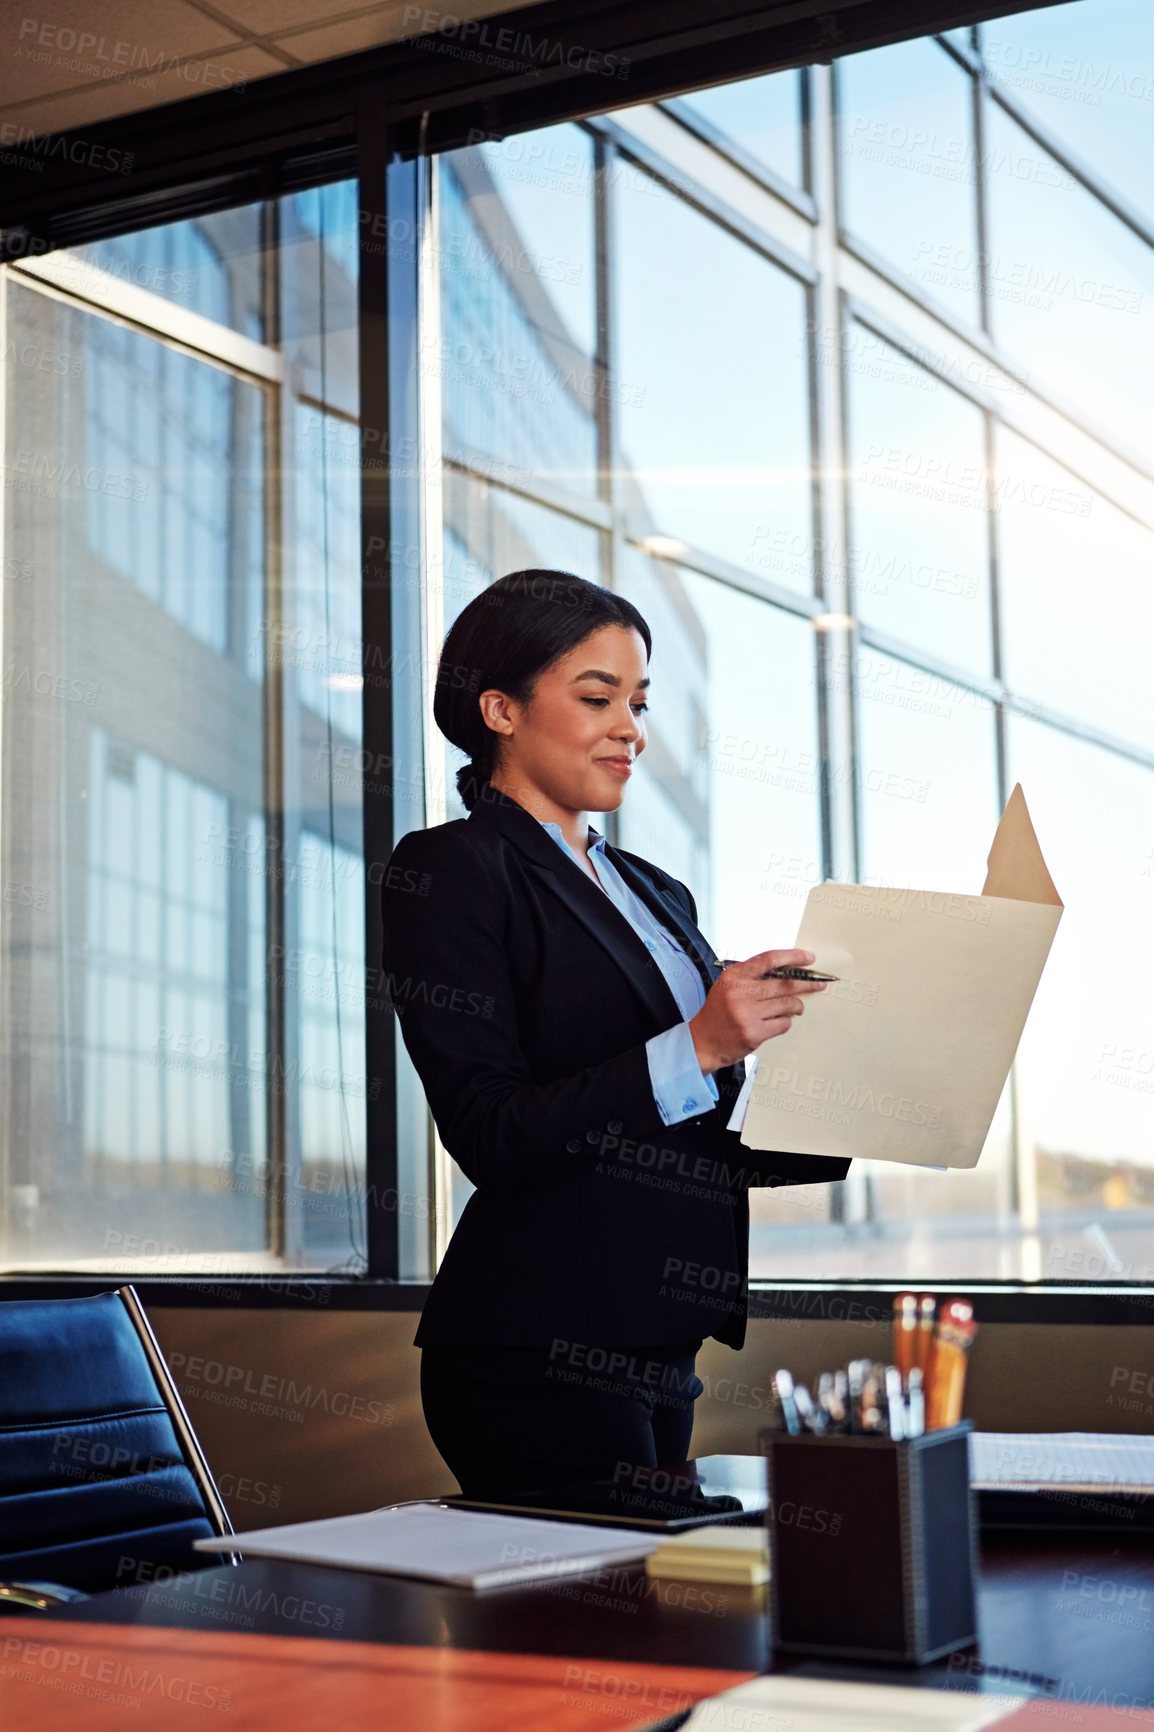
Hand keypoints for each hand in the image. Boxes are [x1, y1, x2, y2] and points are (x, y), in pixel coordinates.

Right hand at [688, 949, 828, 1072]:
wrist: (702, 1041)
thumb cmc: (718, 1013)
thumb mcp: (728, 986)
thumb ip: (753, 977)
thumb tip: (787, 972)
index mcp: (734, 976)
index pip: (769, 959)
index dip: (792, 957)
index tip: (808, 958)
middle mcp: (740, 993)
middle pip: (784, 983)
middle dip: (806, 983)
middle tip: (819, 984)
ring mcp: (747, 1014)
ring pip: (787, 1004)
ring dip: (797, 1005)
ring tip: (797, 1007)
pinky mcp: (754, 1033)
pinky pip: (783, 1024)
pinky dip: (786, 1022)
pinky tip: (780, 1021)